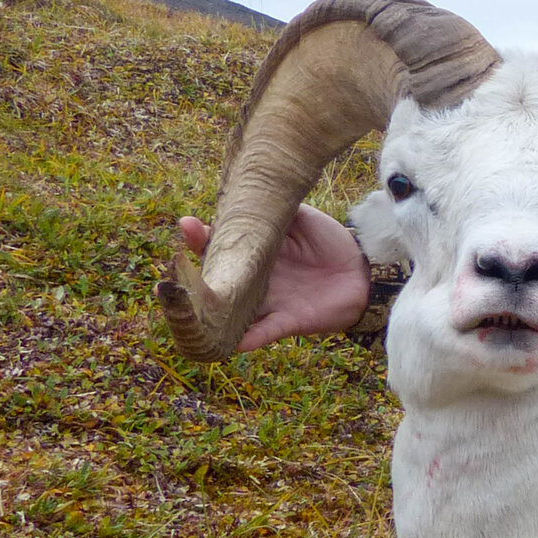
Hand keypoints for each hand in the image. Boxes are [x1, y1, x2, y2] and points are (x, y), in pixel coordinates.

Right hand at [175, 203, 370, 351]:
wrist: (362, 271)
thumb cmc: (330, 243)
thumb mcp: (302, 218)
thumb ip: (276, 208)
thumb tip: (250, 194)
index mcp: (255, 253)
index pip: (221, 245)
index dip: (201, 236)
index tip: (187, 224)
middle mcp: (255, 280)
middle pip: (219, 280)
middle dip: (195, 276)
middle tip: (175, 268)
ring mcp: (268, 303)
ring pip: (232, 311)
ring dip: (212, 314)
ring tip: (191, 309)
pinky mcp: (286, 322)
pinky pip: (263, 333)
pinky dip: (247, 339)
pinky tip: (231, 343)